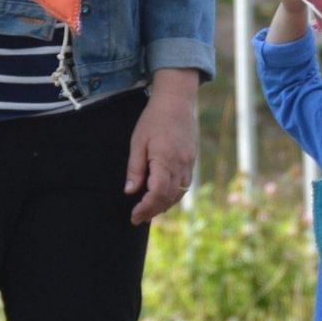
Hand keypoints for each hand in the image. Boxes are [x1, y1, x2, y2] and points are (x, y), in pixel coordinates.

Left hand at [125, 82, 197, 222]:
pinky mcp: (192, 160)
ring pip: (178, 193)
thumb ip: (135, 168)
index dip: (145, 208)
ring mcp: (188, 163)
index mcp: (165, 160)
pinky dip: (174, 195)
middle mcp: (180, 165)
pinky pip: (185, 185)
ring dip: (164, 205)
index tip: (134, 215)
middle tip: (137, 218)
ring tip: (149, 211)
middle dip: (152, 211)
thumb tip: (130, 191)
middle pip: (168, 197)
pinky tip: (163, 197)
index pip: (157, 193)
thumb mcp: (138, 142)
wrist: (176, 102)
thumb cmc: (154, 119)